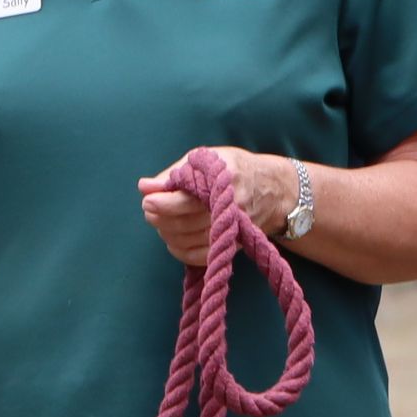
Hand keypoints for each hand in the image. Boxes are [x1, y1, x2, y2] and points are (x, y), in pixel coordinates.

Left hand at [138, 148, 300, 269]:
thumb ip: (172, 174)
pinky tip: (172, 240)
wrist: (272, 189)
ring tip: (160, 220)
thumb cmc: (232, 168)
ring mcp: (232, 230)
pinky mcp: (232, 244)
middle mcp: (229, 210)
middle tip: (150, 208)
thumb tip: (144, 187)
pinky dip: (180, 251)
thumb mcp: (205, 160)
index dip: (162, 203)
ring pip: (189, 242)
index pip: (186, 200)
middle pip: (184, 224)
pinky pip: (200, 257)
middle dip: (159, 218)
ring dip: (167, 233)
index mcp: (222, 183)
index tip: (147, 201)